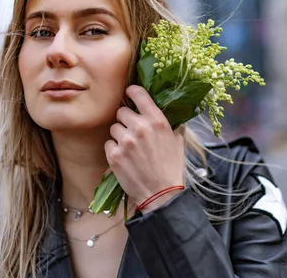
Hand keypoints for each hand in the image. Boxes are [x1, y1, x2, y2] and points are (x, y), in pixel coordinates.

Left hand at [105, 85, 185, 212]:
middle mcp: (140, 127)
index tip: (129, 94)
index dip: (132, 92)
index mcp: (157, 121)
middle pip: (121, 112)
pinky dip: (114, 150)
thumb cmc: (172, 167)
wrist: (161, 194)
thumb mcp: (177, 140)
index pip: (138, 94)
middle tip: (133, 132)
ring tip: (130, 148)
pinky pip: (108, 143)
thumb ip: (171, 122)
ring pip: (114, 128)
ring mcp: (125, 141)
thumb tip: (168, 108)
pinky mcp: (114, 155)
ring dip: (120, 136)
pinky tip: (125, 158)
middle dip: (126, 120)